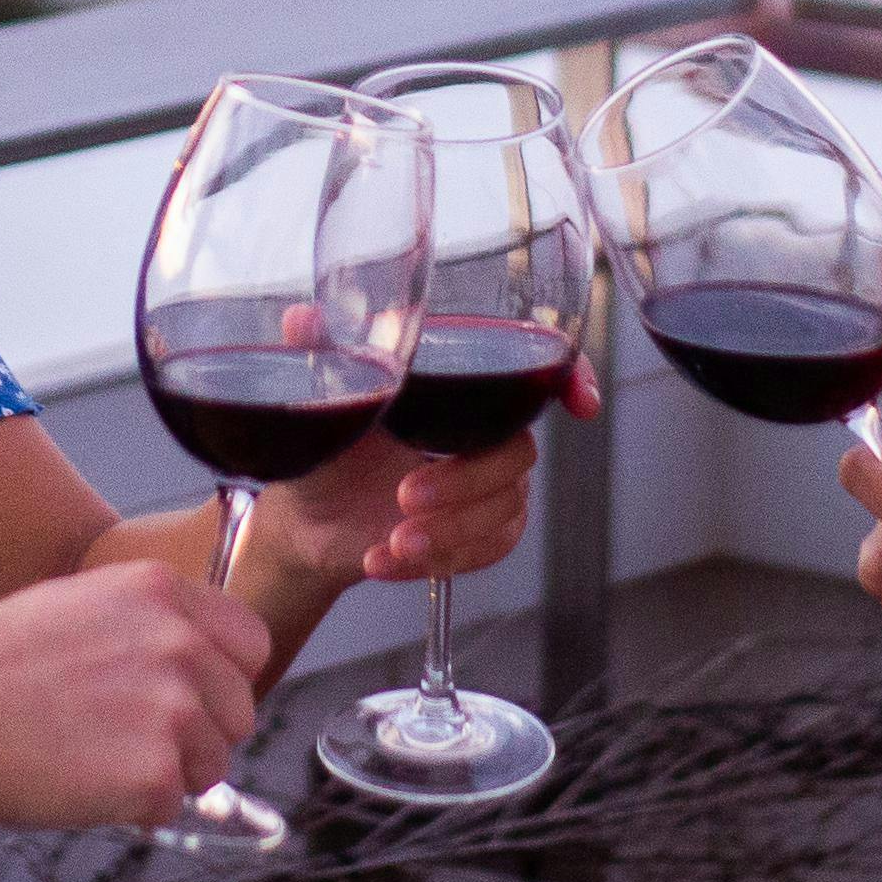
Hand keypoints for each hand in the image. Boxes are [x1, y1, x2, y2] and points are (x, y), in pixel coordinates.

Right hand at [0, 561, 271, 832]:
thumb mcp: (81, 605)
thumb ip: (151, 628)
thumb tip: (196, 666)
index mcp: (161, 591)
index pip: (249, 641)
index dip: (223, 678)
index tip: (195, 698)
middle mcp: (179, 643)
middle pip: (239, 710)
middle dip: (198, 735)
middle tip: (129, 738)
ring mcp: (173, 709)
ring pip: (214, 765)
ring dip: (168, 774)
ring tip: (96, 757)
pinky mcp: (155, 774)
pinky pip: (171, 807)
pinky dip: (133, 810)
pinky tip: (82, 782)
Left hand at [258, 354, 602, 590]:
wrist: (304, 519)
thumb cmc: (323, 445)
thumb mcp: (319, 399)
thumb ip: (318, 354)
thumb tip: (303, 319)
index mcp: (455, 386)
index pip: (532, 372)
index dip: (571, 378)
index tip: (579, 403)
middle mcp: (481, 430)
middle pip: (518, 453)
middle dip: (465, 483)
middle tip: (405, 498)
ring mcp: (484, 484)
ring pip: (506, 510)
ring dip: (450, 533)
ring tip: (392, 541)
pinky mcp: (476, 533)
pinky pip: (487, 551)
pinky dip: (437, 562)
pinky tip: (384, 562)